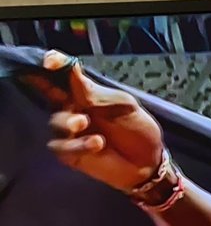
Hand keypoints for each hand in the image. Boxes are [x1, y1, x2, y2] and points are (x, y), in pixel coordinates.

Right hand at [26, 50, 165, 191]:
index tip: (50, 62)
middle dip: (49, 94)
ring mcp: (69, 130)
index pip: (64, 74)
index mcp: (85, 92)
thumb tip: (71, 68)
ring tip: (90, 130)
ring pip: (55, 122)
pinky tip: (97, 145)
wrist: (147, 163)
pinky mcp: (68, 153)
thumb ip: (95, 92)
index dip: (54, 64)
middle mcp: (73, 108)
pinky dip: (77, 145)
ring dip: (69, 124)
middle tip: (76, 112)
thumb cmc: (138, 130)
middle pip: (47, 93)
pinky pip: (59, 145)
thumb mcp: (122, 106)